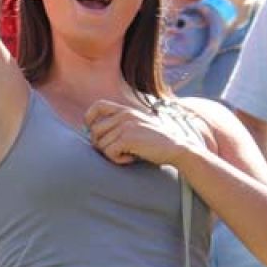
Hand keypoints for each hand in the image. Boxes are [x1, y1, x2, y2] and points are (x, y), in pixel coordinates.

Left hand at [84, 100, 205, 167]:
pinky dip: (118, 160)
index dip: (89, 119)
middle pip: (94, 132)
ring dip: (113, 155)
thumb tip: (92, 134)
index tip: (92, 131)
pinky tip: (131, 158)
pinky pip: (109, 153)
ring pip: (101, 145)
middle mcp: (124, 114)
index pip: (97, 106)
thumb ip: (120, 125)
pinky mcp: (128, 138)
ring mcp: (125, 125)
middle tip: (118, 151)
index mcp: (125, 110)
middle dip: (101, 145)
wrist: (177, 147)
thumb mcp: (138, 126)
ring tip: (129, 154)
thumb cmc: (156, 142)